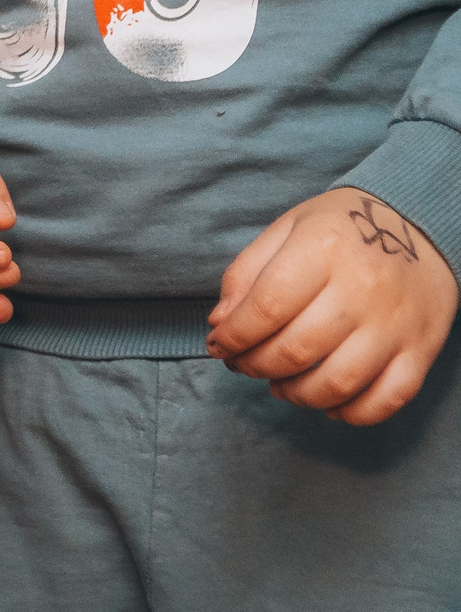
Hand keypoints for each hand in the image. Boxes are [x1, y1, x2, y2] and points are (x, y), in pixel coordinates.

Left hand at [207, 187, 457, 425]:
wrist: (420, 227)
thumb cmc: (341, 228)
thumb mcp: (288, 228)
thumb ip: (247, 272)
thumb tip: (220, 322)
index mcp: (323, 249)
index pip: (267, 307)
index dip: (234, 336)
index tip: (218, 345)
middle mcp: (362, 290)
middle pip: (297, 350)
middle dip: (255, 366)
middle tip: (241, 365)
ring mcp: (395, 325)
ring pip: (338, 383)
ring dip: (297, 395)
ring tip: (278, 384)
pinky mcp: (421, 350)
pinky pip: (388, 398)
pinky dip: (353, 413)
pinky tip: (328, 404)